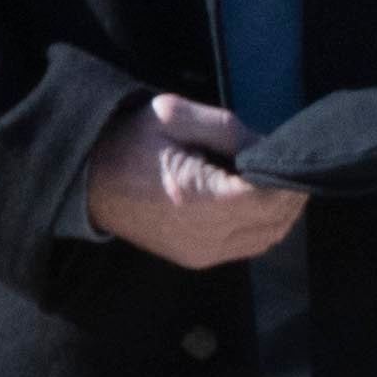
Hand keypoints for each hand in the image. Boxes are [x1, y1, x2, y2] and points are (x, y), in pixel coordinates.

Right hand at [82, 93, 308, 270]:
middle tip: (286, 166)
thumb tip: (269, 150)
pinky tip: (256, 199)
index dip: (289, 180)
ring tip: (273, 181)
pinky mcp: (197, 259)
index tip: (291, 157)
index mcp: (196, 199)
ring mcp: (200, 254)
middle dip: (289, 194)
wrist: (86, 180)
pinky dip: (261, 225)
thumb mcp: (174, 116)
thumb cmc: (128, 141)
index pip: (268, 199)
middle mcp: (202, 237)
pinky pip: (247, 247)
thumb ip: (230, 129)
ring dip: (279, 212)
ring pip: (266, 239)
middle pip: (275, 222)